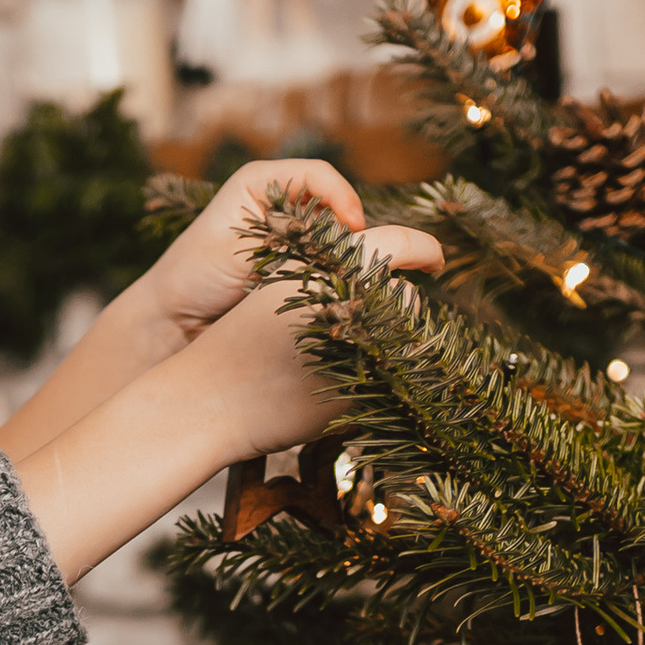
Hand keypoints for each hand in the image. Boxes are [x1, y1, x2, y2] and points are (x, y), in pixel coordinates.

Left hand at [141, 159, 372, 342]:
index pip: (319, 176)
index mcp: (260, 182)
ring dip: (342, 259)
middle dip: (346, 233)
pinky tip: (333, 293)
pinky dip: (334, 278)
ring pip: (335, 240)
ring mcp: (288, 238)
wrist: (174, 321)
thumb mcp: (244, 246)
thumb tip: (349, 239)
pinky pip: (326, 267)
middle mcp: (278, 204)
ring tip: (343, 280)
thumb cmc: (195, 275)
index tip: (355, 228)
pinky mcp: (293, 270)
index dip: (343, 198)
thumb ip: (295, 237)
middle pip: (333, 206)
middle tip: (352, 263)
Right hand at [174, 226, 443, 465]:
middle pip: (404, 296)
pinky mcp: (354, 392)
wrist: (209, 399)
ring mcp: (356, 351)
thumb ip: (327, 271)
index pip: (398, 245)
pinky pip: (386, 377)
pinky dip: (374, 374)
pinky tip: (338, 377)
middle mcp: (350, 305)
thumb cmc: (240, 340)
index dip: (423, 249)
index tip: (435, 259)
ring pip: (401, 338)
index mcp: (329, 270)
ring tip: (349, 346)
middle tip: (368, 314)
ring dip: (388, 339)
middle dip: (395, 304)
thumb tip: (377, 265)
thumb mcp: (279, 285)